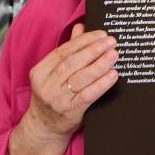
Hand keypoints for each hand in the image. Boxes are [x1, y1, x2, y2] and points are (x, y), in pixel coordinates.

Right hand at [23, 23, 118, 138]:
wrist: (44, 128)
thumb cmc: (52, 96)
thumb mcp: (53, 73)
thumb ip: (68, 50)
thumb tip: (81, 26)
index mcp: (40, 71)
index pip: (63, 51)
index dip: (83, 41)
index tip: (100, 34)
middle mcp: (46, 85)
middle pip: (72, 62)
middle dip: (94, 49)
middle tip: (111, 41)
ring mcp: (58, 99)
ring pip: (81, 78)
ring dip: (100, 64)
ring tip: (114, 54)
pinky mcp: (70, 111)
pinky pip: (88, 95)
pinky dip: (102, 84)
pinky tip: (113, 75)